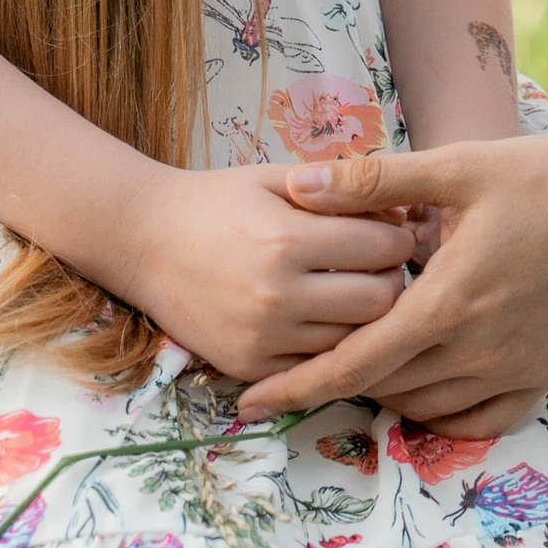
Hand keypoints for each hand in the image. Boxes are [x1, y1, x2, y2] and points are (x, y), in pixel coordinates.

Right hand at [117, 159, 420, 387]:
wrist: (144, 241)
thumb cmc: (218, 201)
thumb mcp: (278, 178)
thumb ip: (342, 191)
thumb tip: (403, 211)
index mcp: (288, 239)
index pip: (383, 248)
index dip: (399, 238)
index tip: (395, 233)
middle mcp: (277, 295)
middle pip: (380, 303)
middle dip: (394, 282)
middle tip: (385, 268)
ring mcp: (262, 338)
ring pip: (353, 342)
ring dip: (366, 320)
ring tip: (358, 292)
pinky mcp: (248, 368)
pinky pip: (314, 369)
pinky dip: (329, 348)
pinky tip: (326, 321)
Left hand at [233, 133, 547, 436]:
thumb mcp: (459, 167)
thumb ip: (374, 179)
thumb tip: (298, 185)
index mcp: (449, 302)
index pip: (354, 363)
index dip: (295, 385)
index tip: (247, 403)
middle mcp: (479, 350)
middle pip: (385, 388)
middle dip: (335, 382)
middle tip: (295, 366)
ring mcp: (516, 369)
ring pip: (428, 406)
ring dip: (386, 393)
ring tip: (356, 367)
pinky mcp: (546, 374)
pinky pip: (481, 419)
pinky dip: (444, 415)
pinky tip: (426, 391)